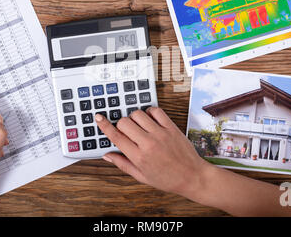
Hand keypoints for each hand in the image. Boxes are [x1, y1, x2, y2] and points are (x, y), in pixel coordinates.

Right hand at [95, 107, 211, 199]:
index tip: (99, 118)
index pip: (116, 136)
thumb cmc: (168, 179)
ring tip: (139, 126)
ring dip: (135, 118)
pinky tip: (150, 120)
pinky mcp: (171, 127)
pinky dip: (150, 112)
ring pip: (138, 114)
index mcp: (139, 157)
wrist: (192, 176)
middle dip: (121, 124)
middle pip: (124, 122)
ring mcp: (160, 134)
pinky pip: (156, 111)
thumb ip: (122, 164)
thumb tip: (107, 155)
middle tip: (127, 131)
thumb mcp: (141, 176)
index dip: (104, 125)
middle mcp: (148, 143)